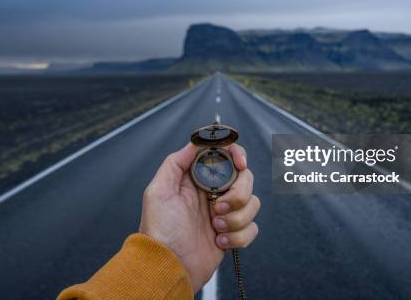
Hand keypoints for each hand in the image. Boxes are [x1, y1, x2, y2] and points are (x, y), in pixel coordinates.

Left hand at [139, 143, 259, 291]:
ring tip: (215, 228)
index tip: (240, 163)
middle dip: (238, 193)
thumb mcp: (158, 192)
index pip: (226, 156)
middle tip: (218, 208)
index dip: (237, 154)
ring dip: (236, 218)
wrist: (168, 267)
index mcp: (198, 180)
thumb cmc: (160, 231)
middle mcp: (214, 193)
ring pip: (252, 203)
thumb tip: (195, 142)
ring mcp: (225, 214)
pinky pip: (252, 228)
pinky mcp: (233, 234)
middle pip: (245, 178)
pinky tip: (219, 241)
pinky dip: (239, 236)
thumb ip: (175, 163)